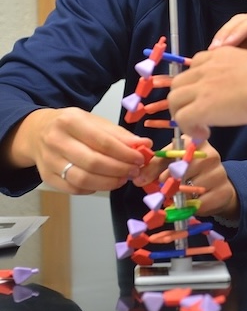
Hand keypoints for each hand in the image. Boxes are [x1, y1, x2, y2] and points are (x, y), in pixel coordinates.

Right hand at [10, 107, 151, 193]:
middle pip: (93, 162)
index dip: (125, 153)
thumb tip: (145, 145)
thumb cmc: (72, 126)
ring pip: (83, 179)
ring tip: (123, 178)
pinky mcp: (47, 178)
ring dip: (109, 182)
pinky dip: (94, 188)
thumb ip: (120, 134)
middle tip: (134, 171)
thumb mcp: (95, 121)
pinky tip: (106, 182)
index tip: (140, 158)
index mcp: (70, 121)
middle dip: (119, 169)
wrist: (37, 132)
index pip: (103, 142)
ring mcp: (49, 161)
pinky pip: (74, 189)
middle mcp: (56, 141)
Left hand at [142, 137, 239, 220]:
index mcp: (195, 142)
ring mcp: (219, 172)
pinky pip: (200, 203)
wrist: (217, 188)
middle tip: (165, 191)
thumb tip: (138, 179)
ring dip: (181, 197)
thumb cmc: (189, 173)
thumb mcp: (171, 165)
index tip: (158, 179)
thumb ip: (153, 169)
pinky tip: (191, 204)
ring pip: (191, 188)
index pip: (175, 151)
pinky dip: (191, 207)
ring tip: (179, 198)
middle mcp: (209, 154)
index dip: (163, 167)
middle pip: (184, 169)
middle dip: (171, 182)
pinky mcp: (223, 191)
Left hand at [169, 46, 246, 140]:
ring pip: (175, 99)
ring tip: (199, 126)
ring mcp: (203, 86)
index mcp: (223, 55)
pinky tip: (204, 134)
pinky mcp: (202, 106)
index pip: (197, 65)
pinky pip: (182, 118)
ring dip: (183, 114)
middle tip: (198, 115)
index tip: (206, 97)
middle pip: (180, 81)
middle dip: (184, 99)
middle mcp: (209, 67)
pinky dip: (189, 128)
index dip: (197, 83)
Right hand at [209, 9, 246, 67]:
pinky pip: (232, 34)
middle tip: (213, 50)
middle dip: (226, 34)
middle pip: (243, 20)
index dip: (240, 31)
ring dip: (221, 38)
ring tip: (210, 53)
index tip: (226, 46)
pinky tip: (213, 55)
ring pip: (234, 25)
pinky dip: (223, 43)